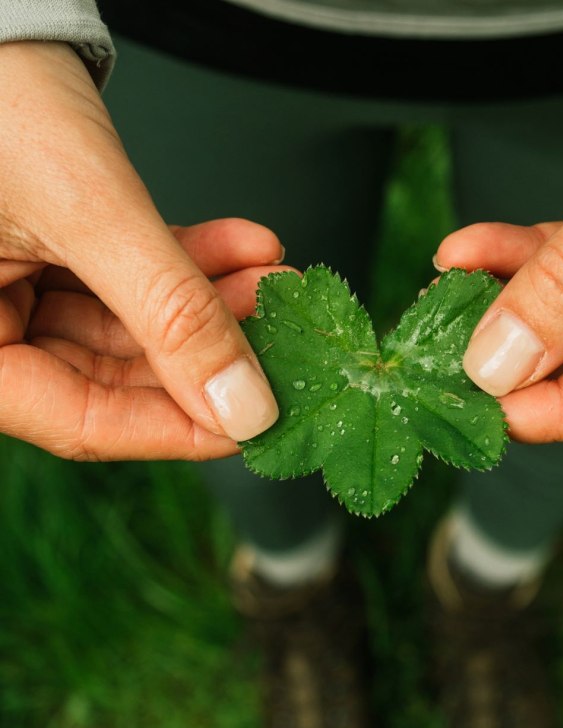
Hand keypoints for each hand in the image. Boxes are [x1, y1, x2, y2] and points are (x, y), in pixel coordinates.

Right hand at [0, 42, 281, 459]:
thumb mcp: (90, 211)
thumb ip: (170, 314)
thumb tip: (246, 408)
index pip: (81, 424)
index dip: (176, 428)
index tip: (257, 421)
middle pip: (115, 379)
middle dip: (207, 353)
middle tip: (283, 341)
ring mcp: (18, 293)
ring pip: (133, 329)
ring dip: (210, 305)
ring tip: (276, 283)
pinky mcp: (50, 257)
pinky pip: (130, 282)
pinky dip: (189, 265)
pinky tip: (248, 249)